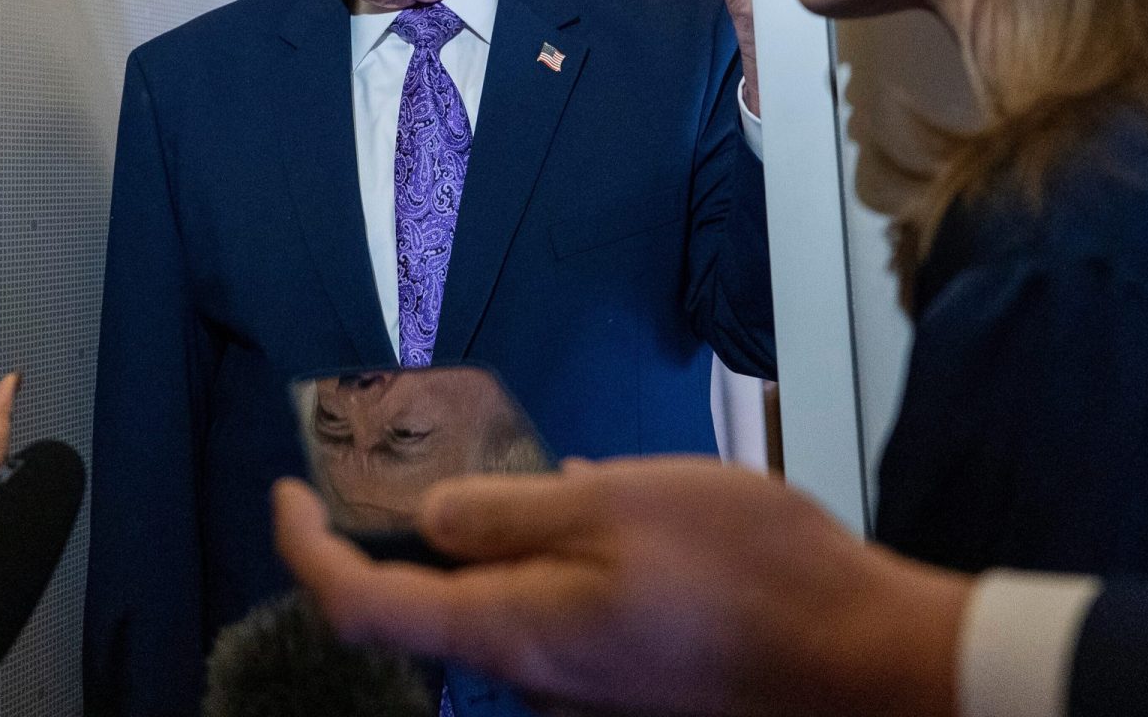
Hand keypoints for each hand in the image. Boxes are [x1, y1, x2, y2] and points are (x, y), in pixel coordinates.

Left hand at [275, 457, 969, 716]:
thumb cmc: (743, 571)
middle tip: (443, 457)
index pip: (363, 605)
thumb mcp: (617, 504)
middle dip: (420, 534)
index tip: (287, 493)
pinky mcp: (631, 687)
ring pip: (508, 606)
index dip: (305, 550)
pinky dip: (563, 561)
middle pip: (433, 611)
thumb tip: (429, 517)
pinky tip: (620, 514)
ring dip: (509, 540)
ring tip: (565, 473)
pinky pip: (565, 617)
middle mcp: (534, 678)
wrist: (860, 661)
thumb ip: (510, 512)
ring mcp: (585, 691)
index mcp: (513, 631)